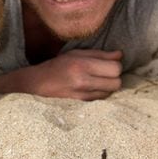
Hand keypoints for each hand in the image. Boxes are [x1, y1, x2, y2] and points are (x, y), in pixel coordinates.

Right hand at [0, 49, 122, 99]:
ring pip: (110, 93)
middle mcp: (83, 81)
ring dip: (107, 87)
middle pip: (116, 83)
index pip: (115, 69)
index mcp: (82, 65)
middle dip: (114, 77)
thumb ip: (99, 54)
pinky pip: (101, 100)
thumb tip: (120, 55)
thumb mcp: (76, 53)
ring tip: (97, 81)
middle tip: (105, 73)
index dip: (115, 66)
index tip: (109, 64)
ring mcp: (82, 96)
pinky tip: (91, 89)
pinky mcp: (81, 105)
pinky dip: (100, 94)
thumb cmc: (57, 65)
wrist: (37, 84)